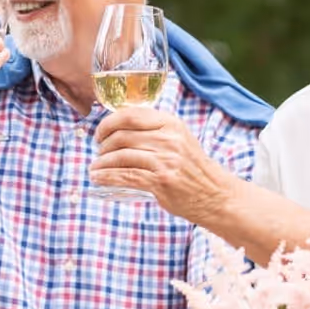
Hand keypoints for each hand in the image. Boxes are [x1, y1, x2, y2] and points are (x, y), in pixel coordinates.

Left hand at [90, 106, 232, 220]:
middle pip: (122, 136)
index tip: (100, 133)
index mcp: (171, 124)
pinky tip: (98, 177)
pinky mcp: (160, 181)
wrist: (214, 194)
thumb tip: (119, 126)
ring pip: (121, 156)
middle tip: (98, 152)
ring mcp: (165, 160)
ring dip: (101, 162)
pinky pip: (125, 176)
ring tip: (95, 168)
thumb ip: (154, 130)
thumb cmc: (192, 167)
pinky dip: (107, 176)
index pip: (131, 115)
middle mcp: (168, 139)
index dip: (108, 123)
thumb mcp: (179, 139)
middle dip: (103, 144)